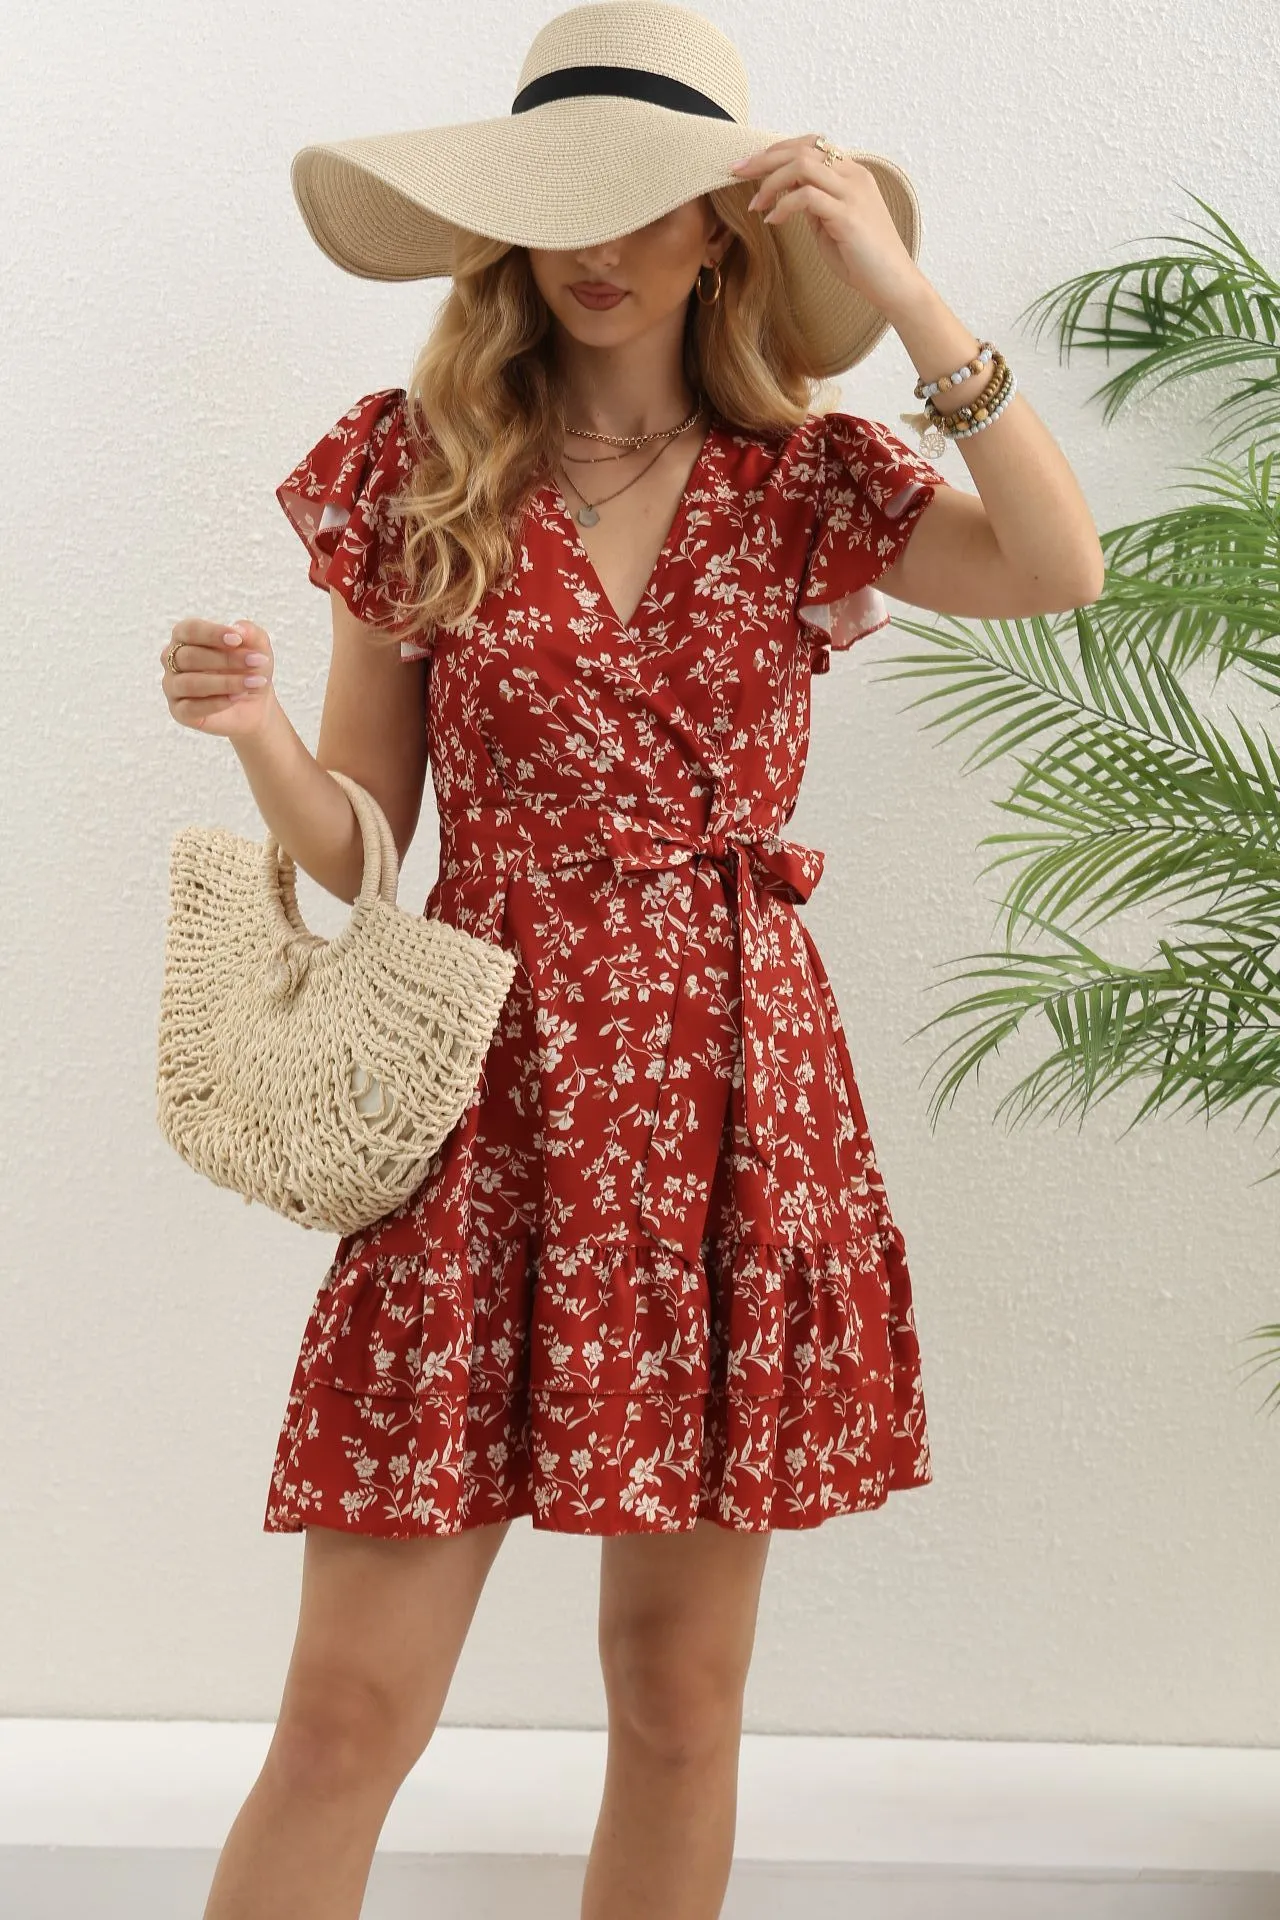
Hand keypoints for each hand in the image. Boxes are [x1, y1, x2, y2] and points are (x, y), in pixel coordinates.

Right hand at [161, 618, 277, 739]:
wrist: (255, 705)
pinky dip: (218, 702)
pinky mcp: (179, 712)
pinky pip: (192, 707)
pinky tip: (238, 697)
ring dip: (226, 683)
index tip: (238, 639)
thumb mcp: (258, 647)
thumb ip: (250, 633)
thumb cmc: (249, 669)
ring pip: (190, 683)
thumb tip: (239, 629)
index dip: (212, 633)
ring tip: (254, 682)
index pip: (189, 629)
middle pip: (189, 656)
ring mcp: (173, 687)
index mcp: (185, 637)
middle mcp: (172, 660)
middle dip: (226, 659)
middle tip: (257, 662)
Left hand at [731, 134, 925, 317]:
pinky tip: (772, 221)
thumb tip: (787, 194)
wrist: (893, 284)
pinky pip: (807, 197)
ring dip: (771, 182)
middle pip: (802, 149)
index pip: (810, 145)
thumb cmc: (863, 260)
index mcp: (852, 174)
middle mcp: (854, 177)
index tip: (748, 166)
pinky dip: (783, 206)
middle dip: (764, 159)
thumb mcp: (831, 224)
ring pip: (803, 165)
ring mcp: (853, 194)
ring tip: (755, 204)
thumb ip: (814, 205)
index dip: (776, 150)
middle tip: (736, 172)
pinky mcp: (848, 216)